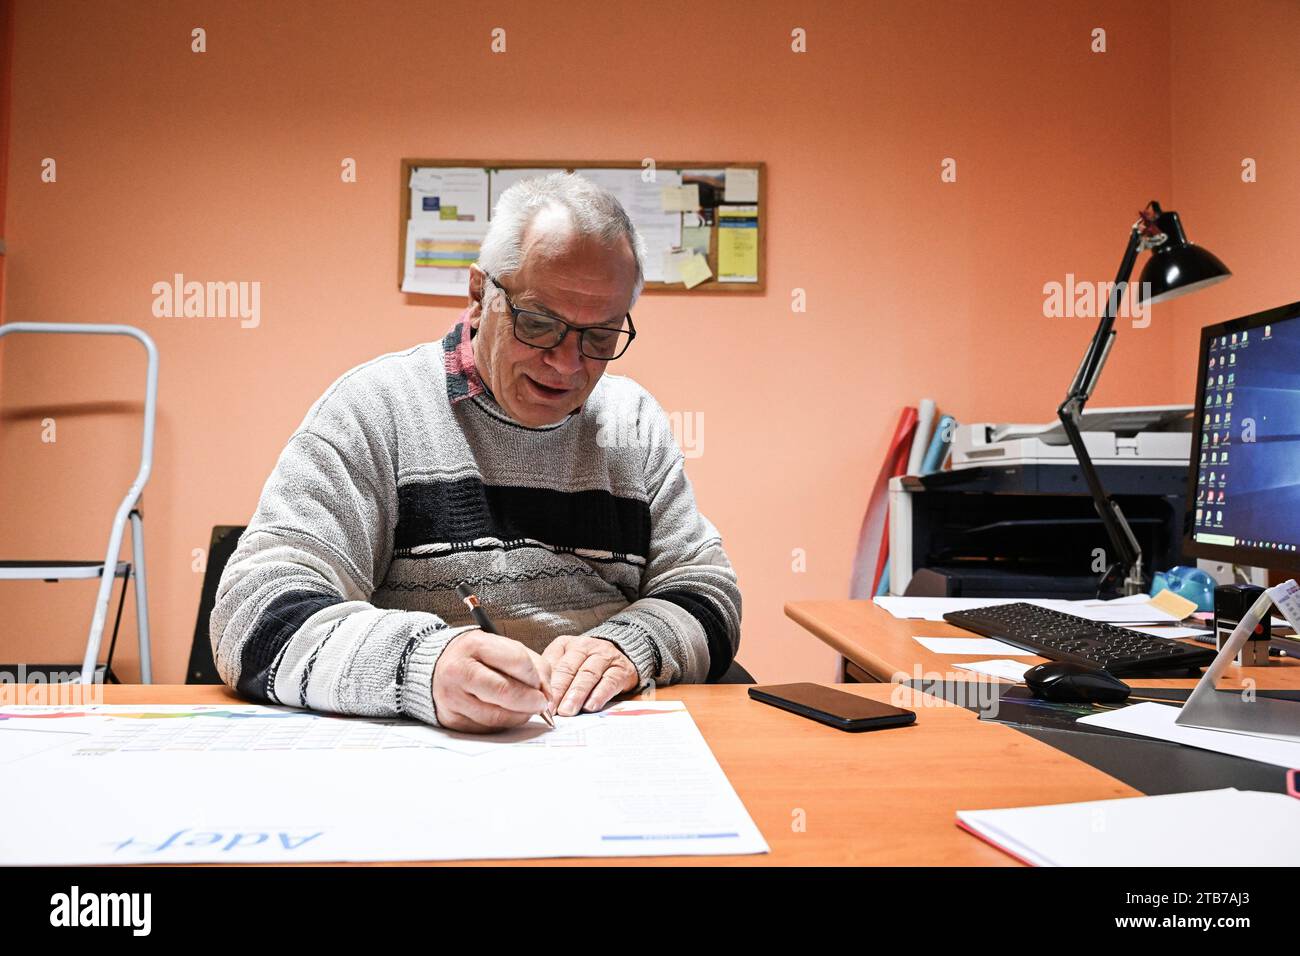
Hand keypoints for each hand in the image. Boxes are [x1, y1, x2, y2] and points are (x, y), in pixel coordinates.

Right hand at [431, 629, 553, 733]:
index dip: (535, 676)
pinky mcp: (451, 720)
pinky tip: (506, 714)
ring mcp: (452, 698)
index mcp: (474, 645)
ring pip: (497, 716)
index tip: (541, 684)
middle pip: (505, 692)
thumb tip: (547, 694)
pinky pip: (486, 729)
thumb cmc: (476, 657)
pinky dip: (503, 724)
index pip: (516, 660)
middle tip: (541, 704)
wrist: (435, 668)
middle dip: (531, 701)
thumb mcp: (501, 647)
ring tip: (525, 709)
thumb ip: (531, 665)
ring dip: (519, 716)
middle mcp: (458, 671)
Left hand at [543, 635, 639, 715]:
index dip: (546, 684)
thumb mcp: (565, 664)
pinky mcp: (621, 669)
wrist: (620, 655)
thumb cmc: (584, 665)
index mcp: (566, 644)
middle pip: (569, 669)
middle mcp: (585, 646)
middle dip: (559, 691)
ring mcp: (605, 656)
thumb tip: (540, 700)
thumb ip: (553, 678)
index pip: (553, 663)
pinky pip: (609, 681)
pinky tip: (590, 706)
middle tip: (552, 709)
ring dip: (577, 694)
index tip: (540, 701)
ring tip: (568, 710)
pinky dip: (599, 695)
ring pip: (588, 674)